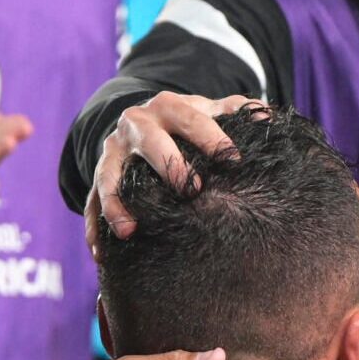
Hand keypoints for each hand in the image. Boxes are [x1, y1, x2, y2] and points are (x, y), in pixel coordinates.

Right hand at [85, 93, 263, 248]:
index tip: (234, 160)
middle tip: (191, 191)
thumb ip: (237, 111)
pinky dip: (92, 227)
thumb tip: (268, 117)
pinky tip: (100, 253)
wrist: (140, 119)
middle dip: (169, 165)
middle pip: (150, 144)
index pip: (190, 119)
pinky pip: (90, 201)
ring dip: (116, 202)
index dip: (212, 138)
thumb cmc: (186, 122)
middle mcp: (136, 125)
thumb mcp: (208, 110)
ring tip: (129, 230)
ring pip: (108, 175)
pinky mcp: (98, 175)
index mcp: (168, 106)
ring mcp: (113, 151)